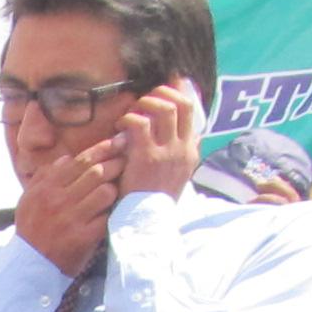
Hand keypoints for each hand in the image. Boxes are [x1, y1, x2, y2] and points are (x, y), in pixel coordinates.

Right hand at [10, 138, 121, 274]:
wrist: (30, 264)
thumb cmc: (31, 228)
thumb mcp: (28, 199)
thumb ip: (45, 176)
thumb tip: (66, 158)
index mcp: (46, 188)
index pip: (80, 161)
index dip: (102, 149)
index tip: (117, 141)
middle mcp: (59, 201)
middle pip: (96, 173)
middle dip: (115, 163)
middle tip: (126, 159)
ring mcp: (71, 220)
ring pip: (104, 193)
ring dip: (114, 189)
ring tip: (118, 188)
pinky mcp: (82, 238)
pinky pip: (106, 217)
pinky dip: (113, 212)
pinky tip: (116, 210)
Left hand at [115, 80, 204, 201]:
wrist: (148, 222)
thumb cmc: (154, 199)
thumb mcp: (176, 175)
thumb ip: (179, 152)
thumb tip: (184, 132)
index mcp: (190, 151)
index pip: (191, 109)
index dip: (176, 91)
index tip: (161, 88)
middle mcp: (183, 148)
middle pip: (180, 103)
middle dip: (159, 94)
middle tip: (142, 102)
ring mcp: (167, 152)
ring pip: (164, 108)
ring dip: (144, 104)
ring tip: (130, 115)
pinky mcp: (148, 158)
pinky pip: (141, 124)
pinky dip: (129, 120)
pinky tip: (120, 129)